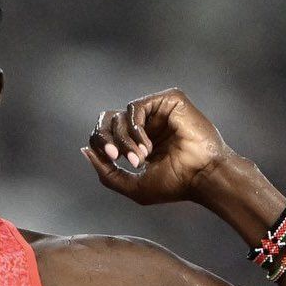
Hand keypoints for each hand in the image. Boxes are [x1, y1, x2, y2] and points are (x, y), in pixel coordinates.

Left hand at [83, 89, 233, 205]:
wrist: (201, 177)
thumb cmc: (173, 184)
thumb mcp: (132, 185)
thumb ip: (106, 172)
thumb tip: (85, 149)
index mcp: (138, 141)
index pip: (106, 134)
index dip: (100, 146)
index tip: (112, 160)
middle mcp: (147, 123)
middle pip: (108, 120)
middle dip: (106, 140)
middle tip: (115, 157)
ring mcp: (158, 110)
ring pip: (120, 116)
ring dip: (124, 141)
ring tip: (140, 158)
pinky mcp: (169, 99)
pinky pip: (136, 108)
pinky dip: (135, 129)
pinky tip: (147, 146)